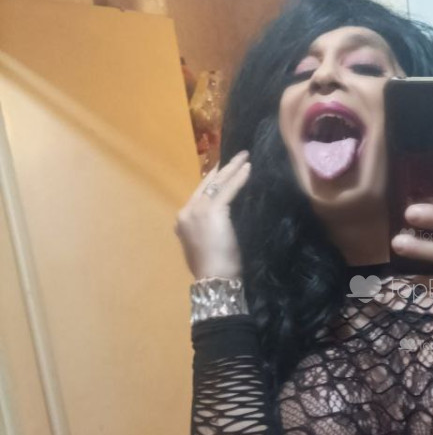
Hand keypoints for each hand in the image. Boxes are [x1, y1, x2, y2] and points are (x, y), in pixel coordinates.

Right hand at [175, 151, 250, 278]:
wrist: (213, 278)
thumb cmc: (214, 269)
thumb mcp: (205, 245)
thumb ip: (206, 230)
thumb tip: (219, 221)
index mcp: (183, 221)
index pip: (199, 195)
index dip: (212, 182)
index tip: (222, 171)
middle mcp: (186, 211)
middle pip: (206, 185)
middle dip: (221, 170)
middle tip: (234, 157)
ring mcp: (197, 209)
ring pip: (217, 183)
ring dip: (231, 168)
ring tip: (243, 156)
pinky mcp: (212, 210)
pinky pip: (228, 189)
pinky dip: (239, 177)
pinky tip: (247, 168)